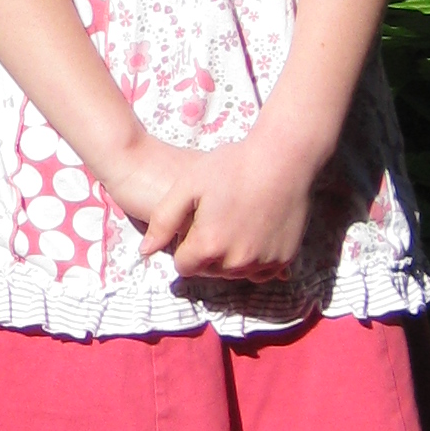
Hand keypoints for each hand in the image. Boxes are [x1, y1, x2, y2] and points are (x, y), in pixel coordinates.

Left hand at [107, 127, 319, 280]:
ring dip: (230, 256)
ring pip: (234, 272)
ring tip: (235, 222)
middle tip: (216, 219)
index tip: (194, 224)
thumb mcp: (188, 185)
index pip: (184, 265)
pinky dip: (254, 258)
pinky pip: (260, 271)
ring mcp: (263, 263)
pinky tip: (254, 230)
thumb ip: (163, 221)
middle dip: (206, 253)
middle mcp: (236, 262)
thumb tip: (144, 252)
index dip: (184, 245)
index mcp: (209, 245)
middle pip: (209, 271)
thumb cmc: (233, 166)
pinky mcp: (284, 260)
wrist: (285, 158)